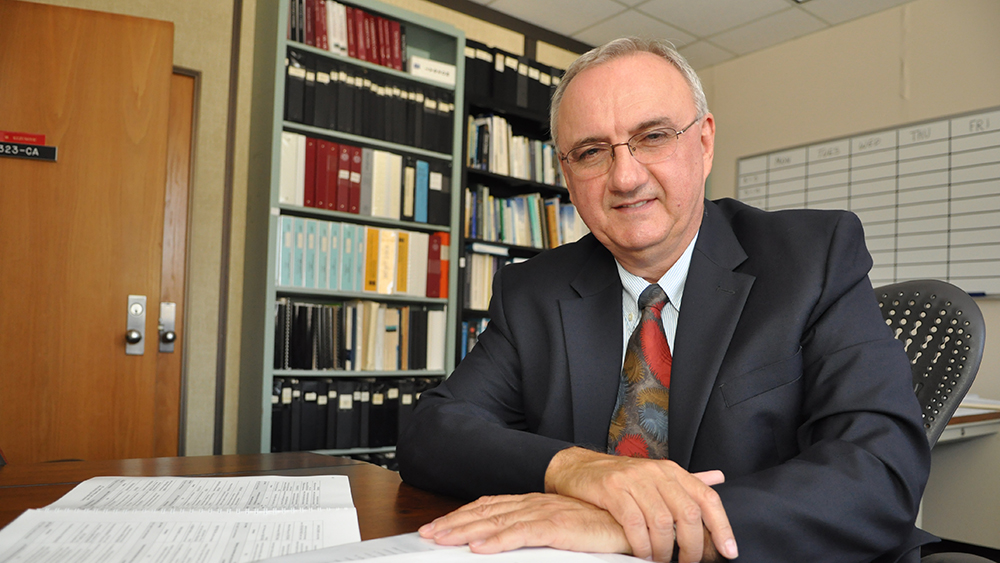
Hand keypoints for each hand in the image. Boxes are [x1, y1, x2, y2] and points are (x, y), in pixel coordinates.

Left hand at [419, 493, 630, 555]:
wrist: (634, 521)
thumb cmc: (603, 527)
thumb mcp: (562, 529)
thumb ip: (537, 531)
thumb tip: (509, 541)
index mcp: (536, 502)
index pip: (491, 506)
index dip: (463, 514)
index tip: (440, 524)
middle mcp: (536, 503)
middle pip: (486, 512)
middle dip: (454, 522)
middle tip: (428, 533)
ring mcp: (547, 513)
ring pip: (497, 521)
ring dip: (466, 531)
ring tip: (441, 539)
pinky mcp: (559, 527)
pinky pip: (522, 534)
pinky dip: (498, 540)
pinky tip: (479, 547)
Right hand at [545, 447, 737, 561]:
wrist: (578, 468)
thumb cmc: (621, 478)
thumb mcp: (656, 476)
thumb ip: (686, 482)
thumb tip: (718, 478)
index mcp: (671, 471)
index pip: (707, 498)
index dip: (721, 526)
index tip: (729, 551)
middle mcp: (656, 472)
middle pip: (687, 513)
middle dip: (692, 546)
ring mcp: (633, 479)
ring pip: (661, 521)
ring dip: (664, 550)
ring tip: (661, 561)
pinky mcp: (612, 489)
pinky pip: (634, 523)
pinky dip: (641, 545)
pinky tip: (642, 554)